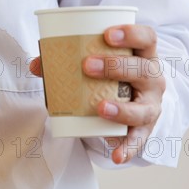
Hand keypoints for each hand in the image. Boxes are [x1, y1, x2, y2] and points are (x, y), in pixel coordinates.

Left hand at [30, 24, 164, 164]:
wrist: (134, 98)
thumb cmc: (113, 74)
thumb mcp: (99, 62)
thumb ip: (66, 60)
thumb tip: (36, 64)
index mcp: (143, 56)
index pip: (147, 38)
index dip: (131, 34)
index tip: (107, 34)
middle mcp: (152, 79)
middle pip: (143, 70)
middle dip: (116, 67)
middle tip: (88, 66)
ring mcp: (151, 104)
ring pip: (143, 108)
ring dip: (122, 110)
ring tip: (100, 108)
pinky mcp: (145, 128)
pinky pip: (138, 140)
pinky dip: (128, 148)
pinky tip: (117, 154)